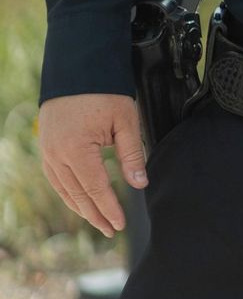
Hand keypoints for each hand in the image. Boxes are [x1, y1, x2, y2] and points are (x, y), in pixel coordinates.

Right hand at [37, 93, 145, 236]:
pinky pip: (56, 178)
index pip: (95, 189)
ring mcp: (48, 152)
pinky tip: (80, 199)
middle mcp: (56, 155)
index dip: (108, 208)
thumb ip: (132, 154)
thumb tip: (140, 183)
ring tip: (97, 220)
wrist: (77, 69)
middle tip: (110, 230)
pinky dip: (69, 192)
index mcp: (76, 149)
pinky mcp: (47, 147)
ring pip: (64, 189)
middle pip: (77, 194)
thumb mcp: (125, 120)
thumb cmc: (104, 91)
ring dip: (80, 207)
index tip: (119, 224)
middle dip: (95, 214)